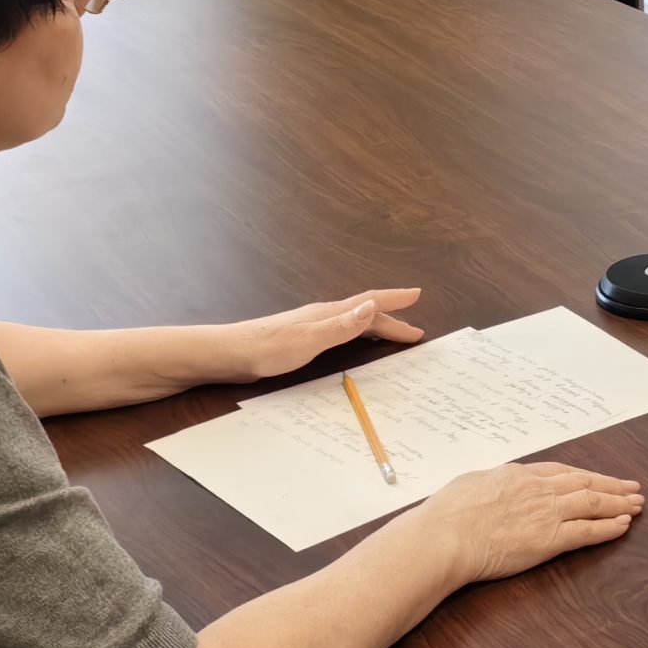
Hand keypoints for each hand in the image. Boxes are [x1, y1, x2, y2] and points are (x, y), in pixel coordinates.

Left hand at [225, 289, 426, 381]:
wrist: (231, 354)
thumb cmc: (268, 349)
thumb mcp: (310, 340)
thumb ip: (342, 325)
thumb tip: (372, 306)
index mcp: (329, 314)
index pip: (369, 302)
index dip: (394, 299)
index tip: (417, 294)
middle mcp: (324, 315)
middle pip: (365, 313)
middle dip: (391, 319)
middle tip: (415, 330)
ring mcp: (312, 325)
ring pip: (353, 322)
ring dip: (375, 326)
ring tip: (391, 334)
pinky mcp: (302, 338)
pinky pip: (340, 331)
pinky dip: (356, 333)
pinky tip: (351, 340)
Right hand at [414, 462, 645, 587]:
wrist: (445, 535)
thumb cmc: (447, 514)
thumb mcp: (470, 485)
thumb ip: (488, 484)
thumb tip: (491, 487)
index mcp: (518, 474)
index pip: (561, 472)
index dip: (584, 475)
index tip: (599, 477)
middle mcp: (538, 488)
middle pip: (584, 482)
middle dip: (611, 485)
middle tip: (632, 488)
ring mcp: (546, 512)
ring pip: (593, 502)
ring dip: (618, 503)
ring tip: (637, 504)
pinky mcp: (550, 539)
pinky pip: (588, 530)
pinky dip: (608, 527)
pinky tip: (623, 525)